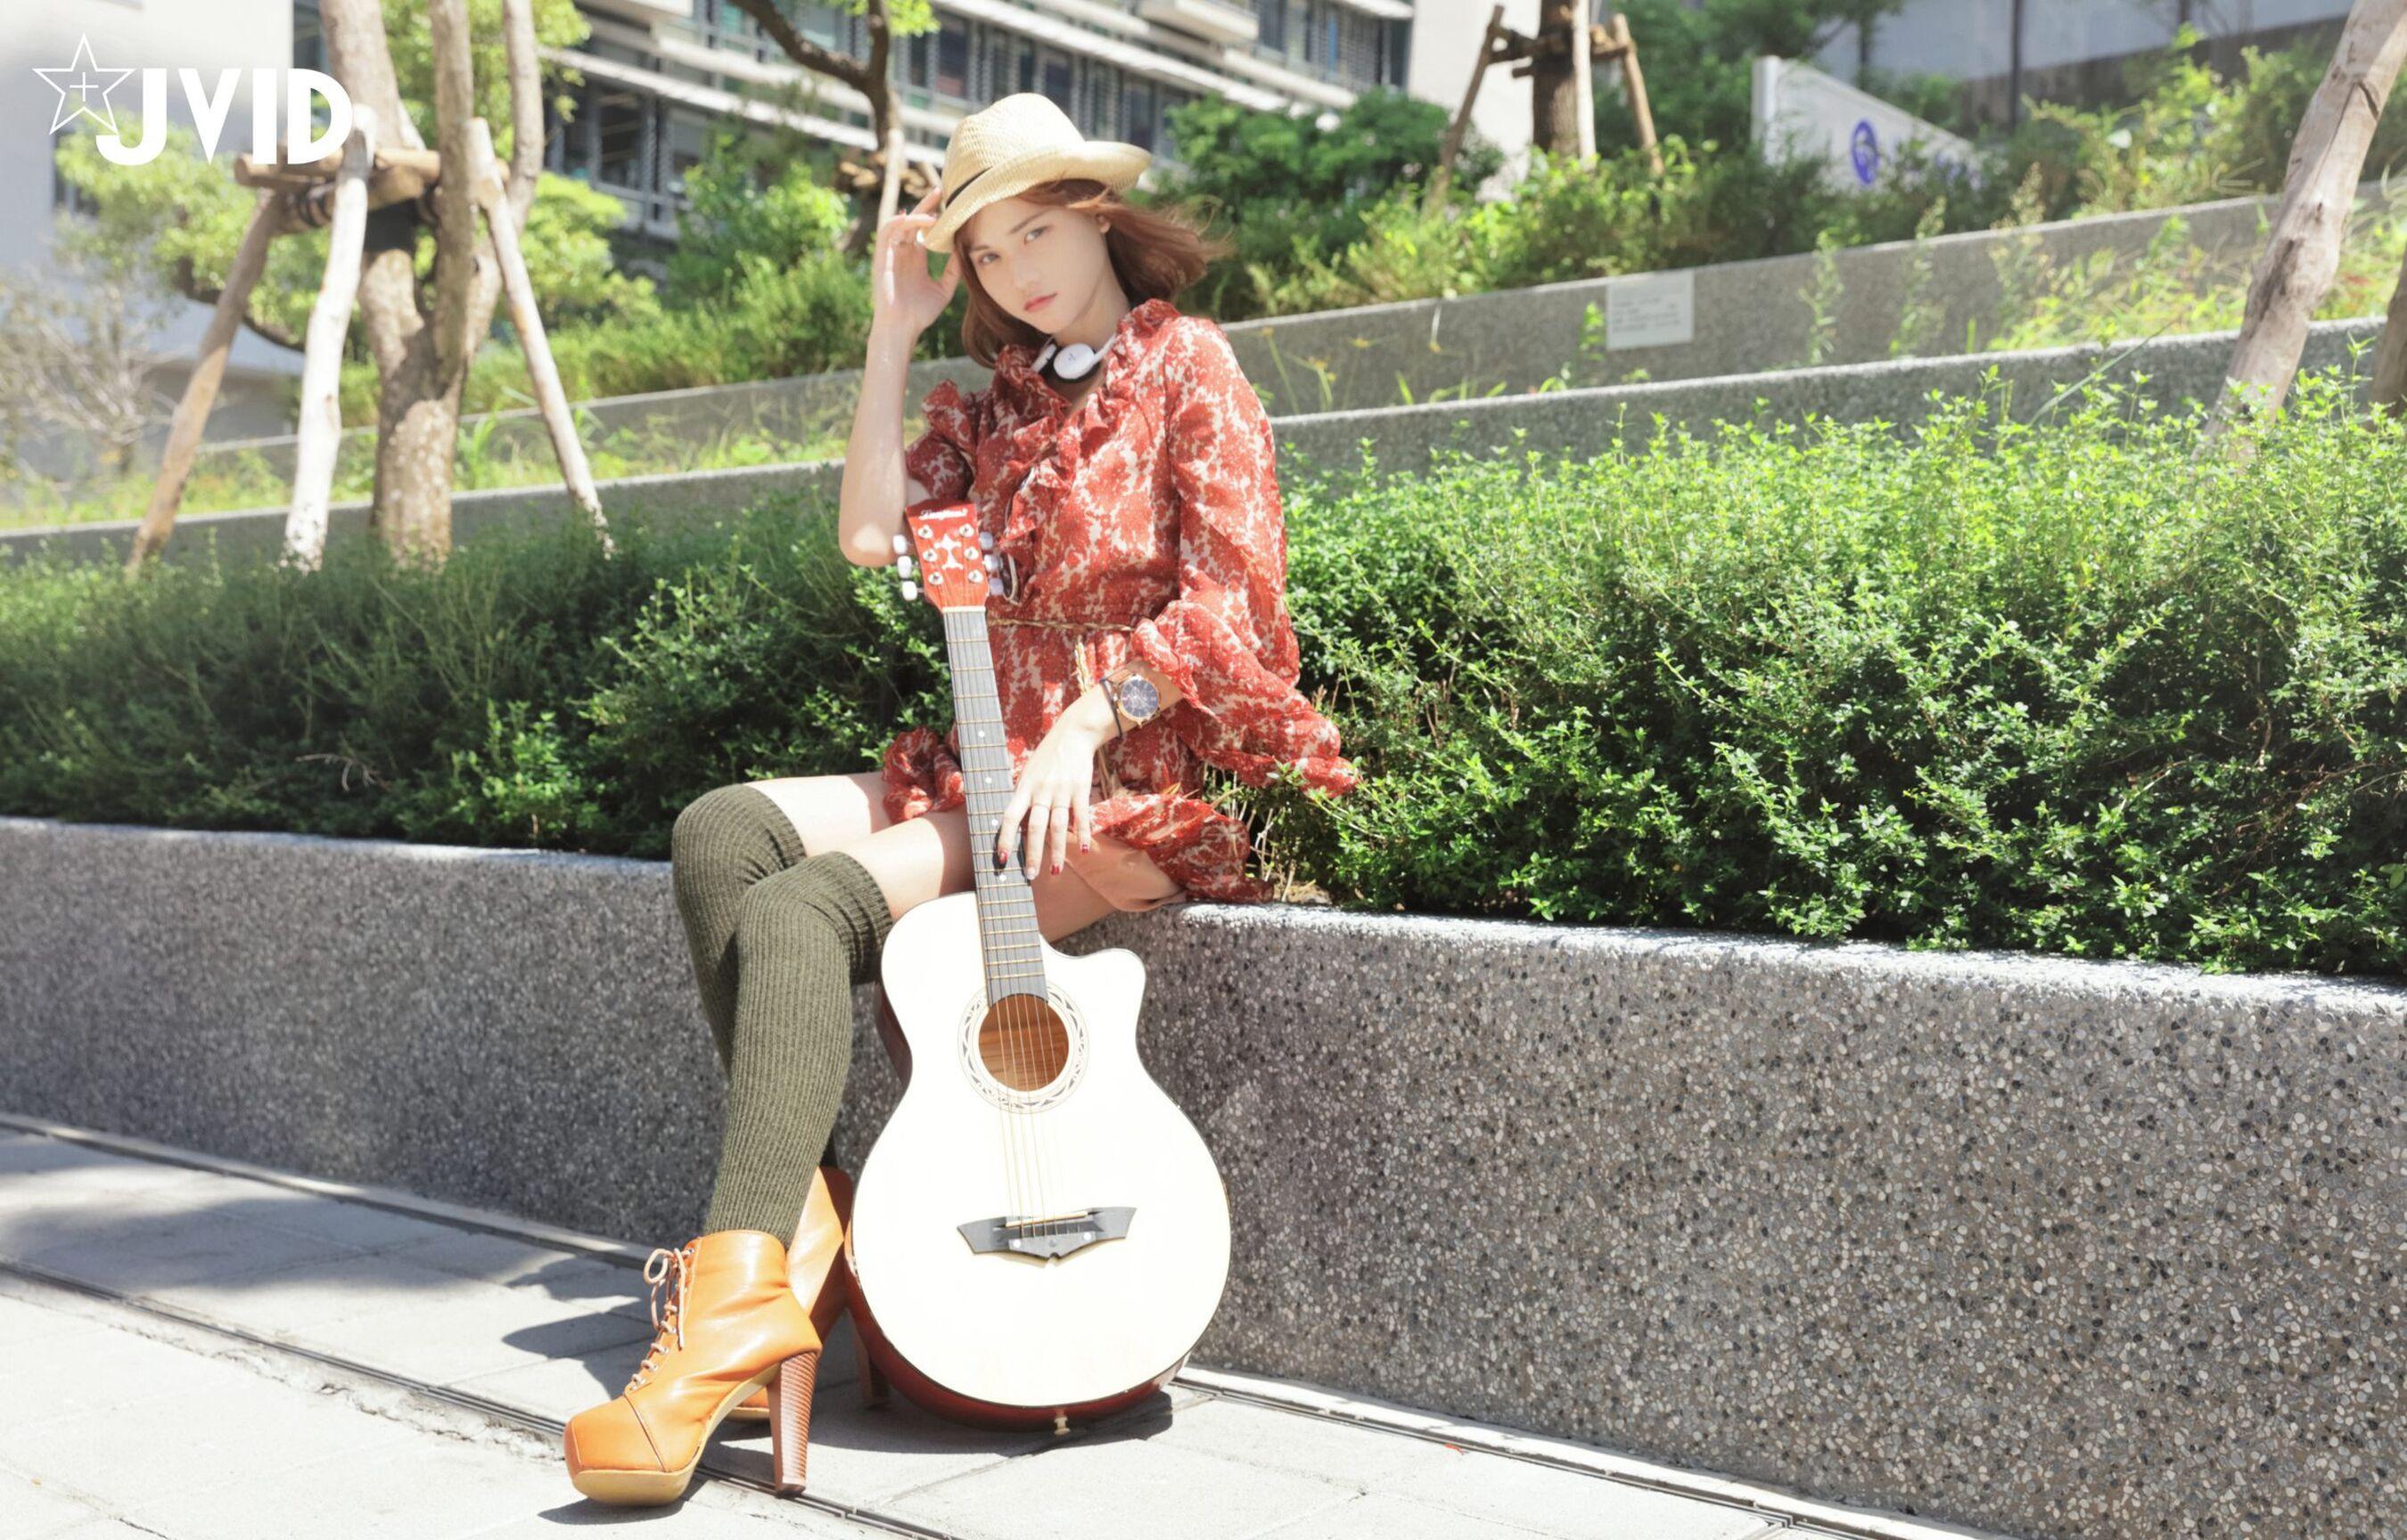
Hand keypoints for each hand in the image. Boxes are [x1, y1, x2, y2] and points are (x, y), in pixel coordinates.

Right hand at [869, 184, 960, 344]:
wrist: (903, 328)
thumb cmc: (921, 313)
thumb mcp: (944, 289)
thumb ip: (954, 271)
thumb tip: (966, 252)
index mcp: (916, 258)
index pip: (924, 230)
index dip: (935, 215)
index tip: (949, 202)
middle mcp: (903, 252)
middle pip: (913, 221)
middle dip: (926, 205)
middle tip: (941, 190)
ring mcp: (892, 254)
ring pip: (900, 224)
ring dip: (915, 214)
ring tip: (932, 212)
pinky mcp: (882, 258)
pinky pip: (886, 233)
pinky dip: (897, 222)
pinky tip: (912, 219)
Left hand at [995, 719, 1102, 879]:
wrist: (1073, 734)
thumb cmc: (1047, 757)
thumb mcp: (1027, 773)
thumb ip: (1022, 797)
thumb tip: (1014, 824)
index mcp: (1024, 788)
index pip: (1010, 817)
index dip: (1005, 839)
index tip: (1002, 859)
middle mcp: (1041, 791)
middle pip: (1034, 827)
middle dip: (1032, 853)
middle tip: (1030, 876)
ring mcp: (1061, 791)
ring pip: (1058, 826)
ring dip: (1057, 851)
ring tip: (1055, 871)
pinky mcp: (1080, 789)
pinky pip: (1081, 816)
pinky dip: (1082, 833)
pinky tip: (1083, 849)